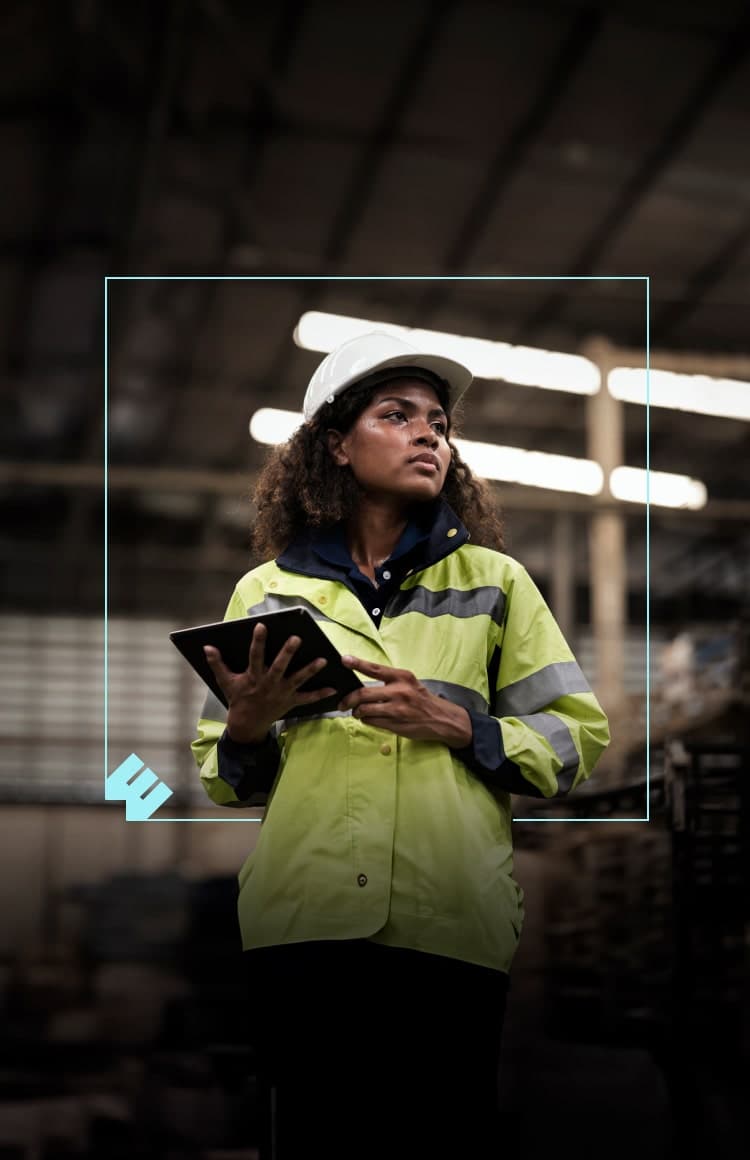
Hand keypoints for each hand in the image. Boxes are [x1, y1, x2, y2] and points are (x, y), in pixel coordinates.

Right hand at [204, 624, 336, 743]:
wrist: (247, 724)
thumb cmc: (237, 698)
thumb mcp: (225, 681)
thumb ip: (217, 663)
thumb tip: (207, 646)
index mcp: (253, 677)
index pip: (255, 656)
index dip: (258, 641)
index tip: (262, 625)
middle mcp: (269, 684)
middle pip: (279, 667)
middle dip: (287, 653)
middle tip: (297, 638)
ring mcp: (281, 693)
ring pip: (298, 680)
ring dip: (310, 670)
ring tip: (323, 659)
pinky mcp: (291, 701)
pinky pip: (307, 698)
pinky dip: (320, 694)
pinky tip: (334, 688)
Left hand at [338, 656, 472, 747]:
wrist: (441, 718)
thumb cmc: (421, 699)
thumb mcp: (409, 683)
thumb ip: (388, 681)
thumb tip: (362, 683)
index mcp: (401, 677)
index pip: (374, 669)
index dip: (357, 663)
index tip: (344, 659)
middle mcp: (399, 691)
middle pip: (362, 694)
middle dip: (347, 700)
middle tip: (342, 703)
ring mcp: (396, 709)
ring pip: (364, 710)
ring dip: (357, 712)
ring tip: (358, 712)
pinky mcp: (395, 724)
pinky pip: (371, 722)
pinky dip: (366, 720)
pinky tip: (370, 718)